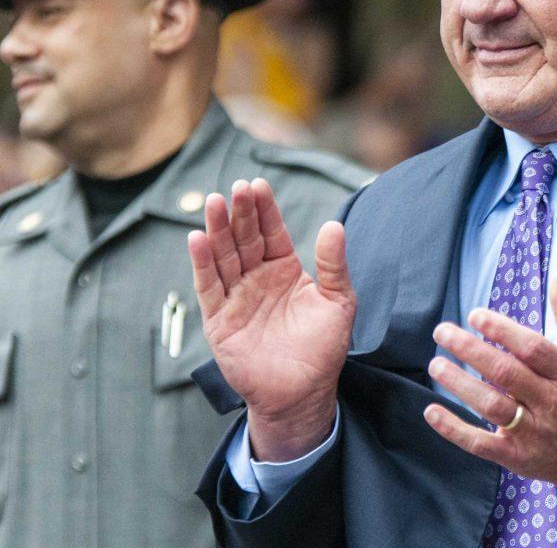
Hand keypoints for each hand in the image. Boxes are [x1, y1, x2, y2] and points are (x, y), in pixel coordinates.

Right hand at [188, 178, 354, 460]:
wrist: (303, 393)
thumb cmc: (323, 347)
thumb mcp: (338, 301)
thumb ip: (333, 264)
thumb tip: (335, 224)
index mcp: (284, 269)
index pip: (271, 231)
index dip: (264, 209)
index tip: (259, 184)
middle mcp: (257, 278)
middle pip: (244, 238)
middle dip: (240, 213)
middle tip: (237, 187)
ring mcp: (236, 297)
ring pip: (224, 256)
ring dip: (217, 230)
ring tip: (214, 202)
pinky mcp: (219, 320)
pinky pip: (209, 286)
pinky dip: (202, 263)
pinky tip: (198, 238)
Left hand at [423, 271, 556, 492]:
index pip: (532, 349)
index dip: (503, 331)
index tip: (475, 315)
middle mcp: (550, 401)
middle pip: (506, 374)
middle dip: (471, 351)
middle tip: (442, 332)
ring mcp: (532, 431)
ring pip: (491, 406)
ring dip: (460, 385)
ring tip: (436, 365)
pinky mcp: (515, 455)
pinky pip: (480, 443)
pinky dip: (453, 429)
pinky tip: (431, 411)